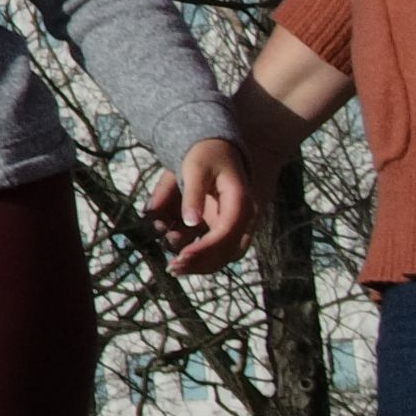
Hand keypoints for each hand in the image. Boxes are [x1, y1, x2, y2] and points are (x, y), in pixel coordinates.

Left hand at [157, 133, 262, 272]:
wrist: (216, 147)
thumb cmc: (205, 154)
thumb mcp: (195, 167)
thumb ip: (193, 194)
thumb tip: (191, 222)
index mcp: (240, 202)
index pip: (226, 233)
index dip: (205, 249)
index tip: (181, 257)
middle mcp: (243, 217)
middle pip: (228, 251)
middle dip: (201, 263)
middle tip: (173, 268)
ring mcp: (235, 224)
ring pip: (224, 255)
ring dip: (200, 264)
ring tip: (173, 267)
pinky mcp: (224, 226)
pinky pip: (216, 248)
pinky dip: (200, 256)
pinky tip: (179, 258)